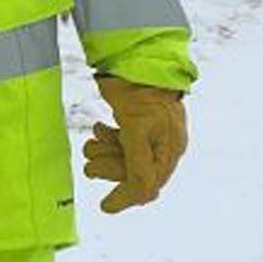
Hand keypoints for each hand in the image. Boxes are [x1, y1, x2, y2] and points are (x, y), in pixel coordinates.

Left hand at [82, 77, 186, 214]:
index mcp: (170, 149)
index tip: (104, 205)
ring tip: (93, 140)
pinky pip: (121, 142)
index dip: (125, 196)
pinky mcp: (137, 121)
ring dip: (104, 153)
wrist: (138, 56)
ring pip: (124, 158)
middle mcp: (164, 145)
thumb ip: (140, 168)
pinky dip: (107, 140)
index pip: (148, 186)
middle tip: (92, 160)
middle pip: (133, 173)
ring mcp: (151, 133)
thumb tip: (141, 198)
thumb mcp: (137, 133)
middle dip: (110, 167)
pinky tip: (99, 129)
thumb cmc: (141, 93)